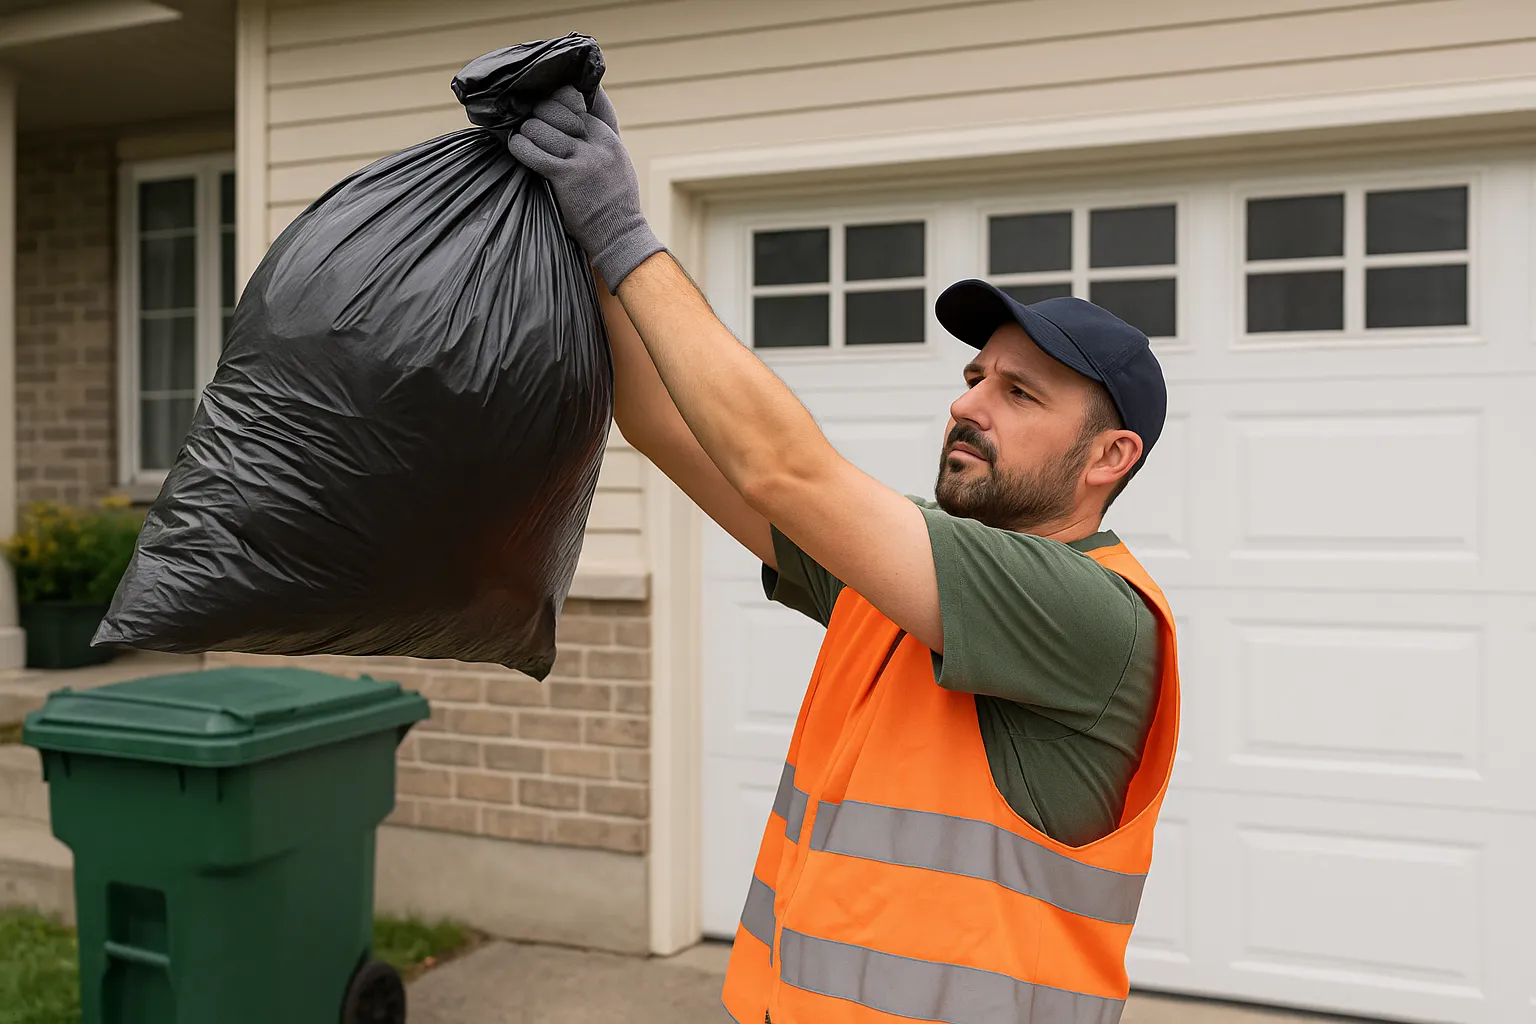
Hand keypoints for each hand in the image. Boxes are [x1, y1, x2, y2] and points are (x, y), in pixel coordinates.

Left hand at [509, 85, 663, 290]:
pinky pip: (534, 152)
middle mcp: (596, 142)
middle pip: (554, 109)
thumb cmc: (615, 202)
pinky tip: (517, 147)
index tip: (544, 110)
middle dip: (538, 115)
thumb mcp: (617, 160)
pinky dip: (520, 147)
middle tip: (530, 125)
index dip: (554, 101)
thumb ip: (599, 137)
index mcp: (607, 136)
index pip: (575, 100)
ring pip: (540, 128)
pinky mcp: (566, 177)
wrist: (620, 234)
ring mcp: (582, 159)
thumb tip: (580, 114)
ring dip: (526, 133)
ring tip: (524, 140)